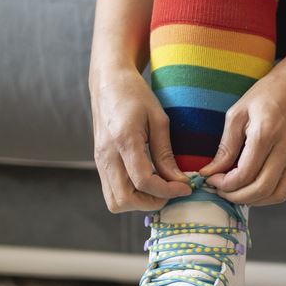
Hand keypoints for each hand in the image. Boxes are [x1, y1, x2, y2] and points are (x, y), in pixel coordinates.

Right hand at [90, 65, 192, 212]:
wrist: (108, 82)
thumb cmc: (136, 95)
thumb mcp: (159, 120)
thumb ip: (166, 154)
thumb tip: (179, 181)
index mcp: (124, 141)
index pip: (144, 181)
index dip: (168, 191)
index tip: (186, 187)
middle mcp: (106, 156)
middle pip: (123, 200)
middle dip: (151, 202)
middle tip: (170, 190)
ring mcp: (100, 161)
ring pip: (115, 201)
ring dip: (139, 202)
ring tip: (159, 187)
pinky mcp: (100, 163)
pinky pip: (112, 191)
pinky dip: (131, 194)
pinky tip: (148, 180)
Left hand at [198, 69, 285, 205]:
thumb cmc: (265, 95)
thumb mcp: (237, 114)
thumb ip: (225, 147)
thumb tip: (210, 172)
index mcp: (266, 133)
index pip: (244, 174)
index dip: (224, 184)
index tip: (212, 180)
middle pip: (260, 189)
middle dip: (236, 196)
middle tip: (220, 191)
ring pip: (275, 195)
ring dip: (253, 200)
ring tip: (235, 192)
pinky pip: (284, 189)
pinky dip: (266, 195)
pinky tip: (252, 186)